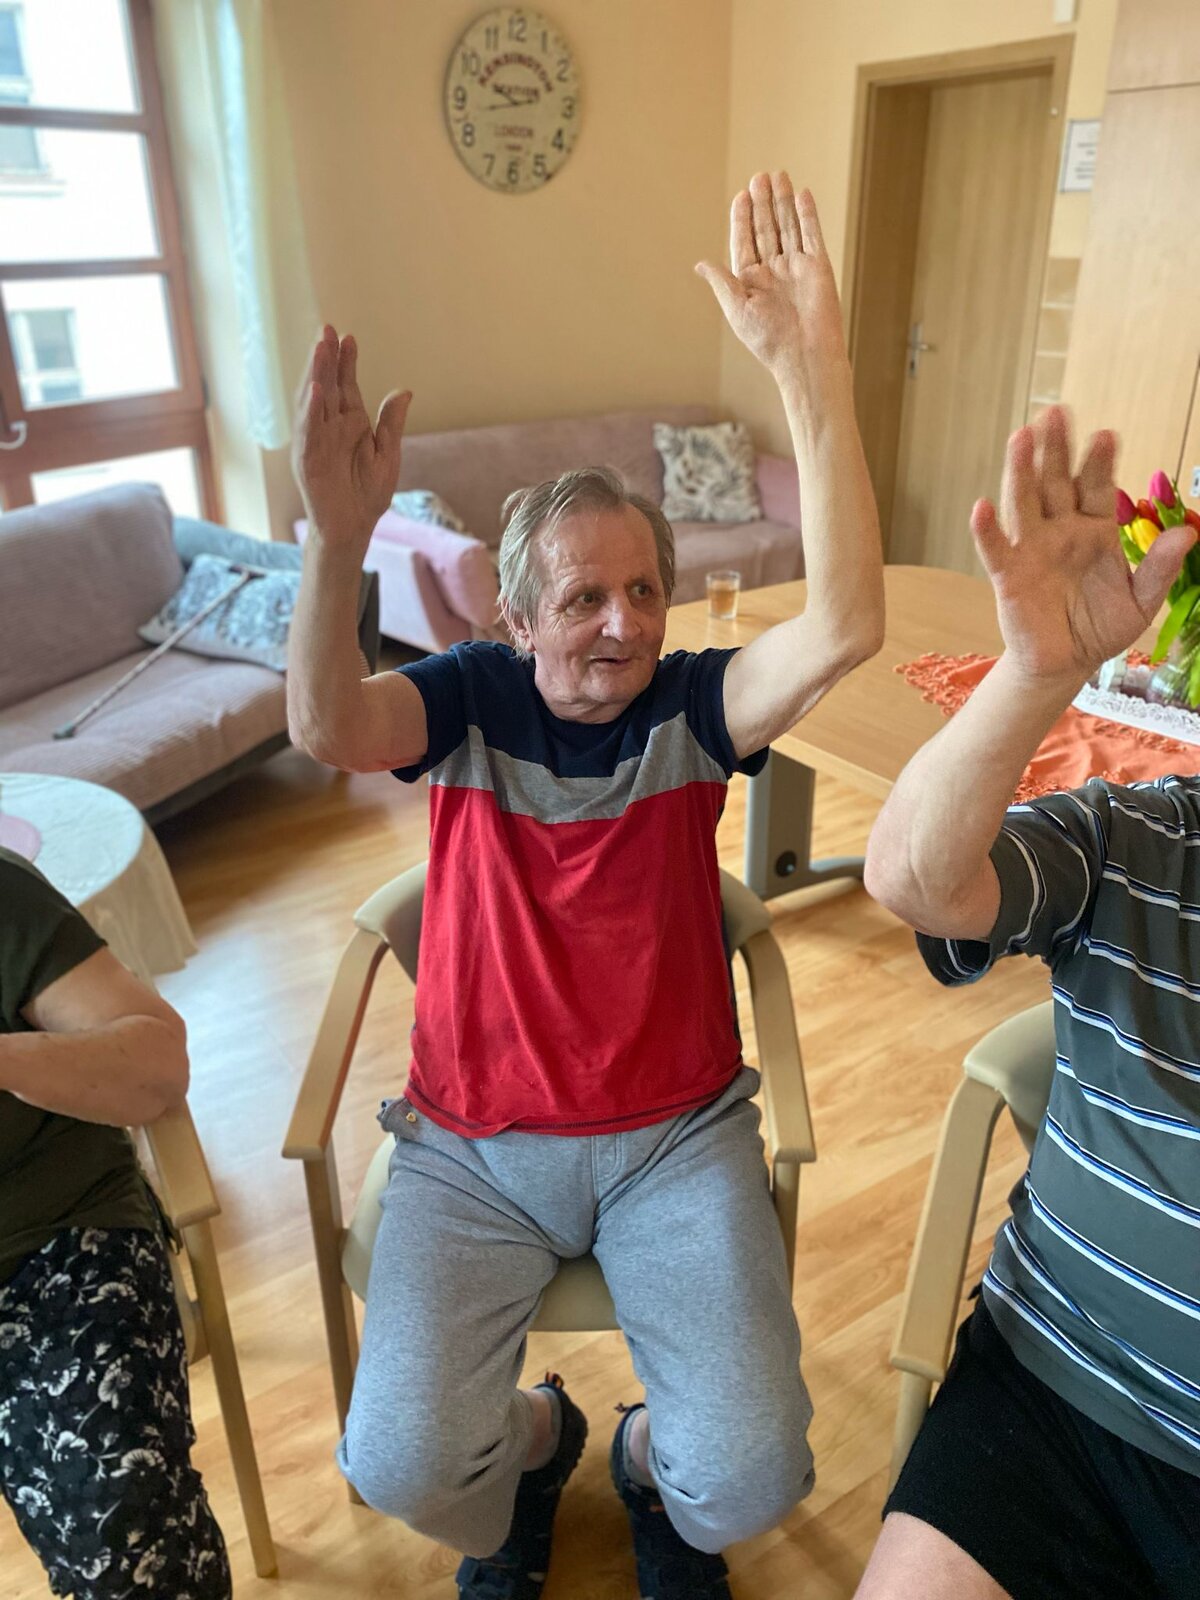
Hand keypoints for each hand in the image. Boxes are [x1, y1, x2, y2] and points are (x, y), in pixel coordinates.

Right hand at [292, 326, 410, 550]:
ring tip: (320, 350)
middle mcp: (330, 427)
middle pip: (327, 386)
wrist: (354, 527)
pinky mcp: (308, 459)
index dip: (346, 362)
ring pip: (313, 402)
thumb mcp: (388, 455)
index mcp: (350, 423)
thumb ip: (391, 424)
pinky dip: (311, 411)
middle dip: (326, 358)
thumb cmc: (368, 494)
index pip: (346, 385)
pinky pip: (309, 432)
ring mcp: (316, 441)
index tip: (349, 337)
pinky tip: (316, 391)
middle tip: (328, 330)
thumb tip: (403, 391)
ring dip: (316, 376)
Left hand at [695, 172, 844, 378]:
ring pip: (788, 227)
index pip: (745, 242)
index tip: (741, 195)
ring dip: (782, 202)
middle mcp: (774, 272)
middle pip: (766, 229)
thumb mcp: (736, 308)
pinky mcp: (818, 266)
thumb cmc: (767, 339)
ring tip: (777, 176)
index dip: (742, 219)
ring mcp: (796, 267)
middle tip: (759, 177)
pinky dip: (807, 214)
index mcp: (751, 282)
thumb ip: (722, 282)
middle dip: (762, 204)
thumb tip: (701, 264)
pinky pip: (811, 235)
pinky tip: (801, 194)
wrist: (804, 354)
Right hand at [974, 407, 1195, 682]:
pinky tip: (982, 507)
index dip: (1099, 462)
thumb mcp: (1141, 601)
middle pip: (1055, 481)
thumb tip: (1186, 534)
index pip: (1096, 486)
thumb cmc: (1101, 627)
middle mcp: (1060, 530)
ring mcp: (1031, 549)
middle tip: (1055, 412)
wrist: (1066, 663)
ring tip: (1020, 436)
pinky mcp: (1008, 575)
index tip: (1106, 435)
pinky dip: (986, 530)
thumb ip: (1159, 568)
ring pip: (1024, 502)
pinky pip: (996, 549)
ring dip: (1020, 470)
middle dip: (1055, 448)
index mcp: (1094, 529)